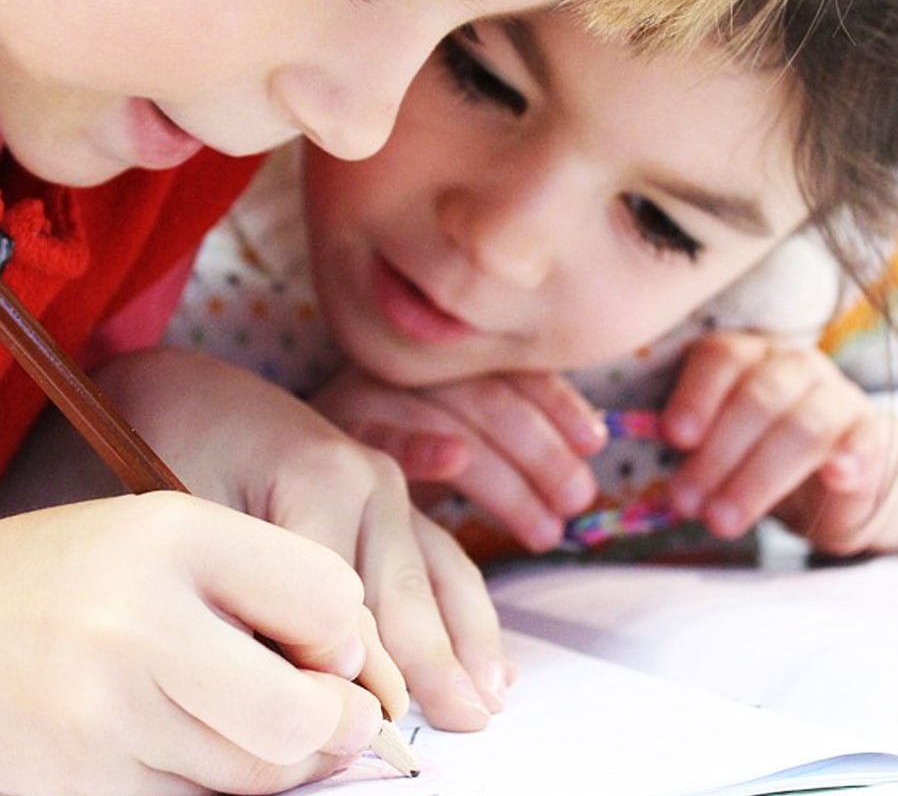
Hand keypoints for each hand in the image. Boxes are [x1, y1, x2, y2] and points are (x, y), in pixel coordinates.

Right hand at [0, 493, 388, 795]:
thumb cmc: (84, 576)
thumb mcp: (175, 537)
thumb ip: (274, 585)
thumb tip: (362, 681)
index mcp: (173, 538)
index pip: (329, 599)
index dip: (341, 631)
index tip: (320, 641)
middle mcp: (134, 628)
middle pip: (301, 718)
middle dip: (334, 722)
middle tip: (326, 713)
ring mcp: (97, 725)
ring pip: (256, 780)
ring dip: (274, 759)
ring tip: (237, 717)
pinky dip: (213, 789)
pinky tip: (181, 743)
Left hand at [96, 348, 509, 731]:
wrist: (193, 394)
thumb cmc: (181, 449)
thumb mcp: (194, 514)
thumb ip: (247, 587)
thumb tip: (291, 675)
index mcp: (324, 478)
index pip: (343, 599)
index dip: (353, 672)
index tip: (366, 732)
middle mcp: (373, 481)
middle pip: (404, 591)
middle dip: (431, 664)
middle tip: (461, 727)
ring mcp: (390, 488)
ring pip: (439, 576)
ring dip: (466, 642)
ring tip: (488, 700)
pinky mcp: (392, 501)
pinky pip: (441, 560)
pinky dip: (464, 612)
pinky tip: (488, 654)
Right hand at [313, 366, 605, 551]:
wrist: (261, 446)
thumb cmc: (377, 453)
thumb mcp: (442, 444)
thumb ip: (501, 438)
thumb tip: (587, 445)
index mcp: (437, 361)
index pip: (509, 370)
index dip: (557, 402)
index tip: (594, 443)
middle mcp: (406, 368)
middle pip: (488, 398)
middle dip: (541, 452)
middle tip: (576, 501)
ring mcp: (370, 393)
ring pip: (452, 418)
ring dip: (506, 475)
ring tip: (547, 528)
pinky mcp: (332, 428)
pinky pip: (383, 434)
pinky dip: (422, 444)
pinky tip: (454, 460)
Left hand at [661, 332, 897, 553]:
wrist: (836, 477)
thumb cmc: (757, 454)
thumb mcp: (719, 446)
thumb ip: (692, 449)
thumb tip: (664, 482)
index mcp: (747, 355)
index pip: (721, 358)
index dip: (696, 396)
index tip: (674, 437)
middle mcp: (793, 365)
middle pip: (757, 398)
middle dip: (717, 455)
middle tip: (687, 502)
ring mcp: (838, 395)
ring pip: (802, 426)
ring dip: (758, 478)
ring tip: (724, 520)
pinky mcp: (873, 434)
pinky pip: (863, 441)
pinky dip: (848, 458)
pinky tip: (835, 477)